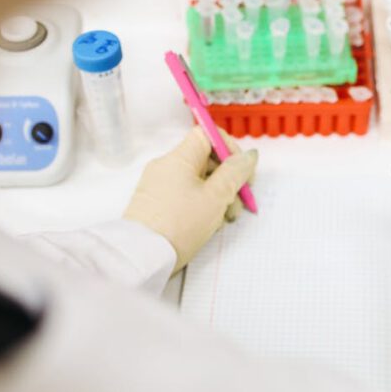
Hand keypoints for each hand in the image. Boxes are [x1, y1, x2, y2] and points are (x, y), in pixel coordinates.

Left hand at [124, 127, 257, 271]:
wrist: (142, 257)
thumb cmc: (179, 225)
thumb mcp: (216, 197)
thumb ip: (235, 172)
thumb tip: (248, 156)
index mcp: (179, 158)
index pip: (207, 134)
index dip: (229, 148)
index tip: (242, 171)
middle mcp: (166, 166)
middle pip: (205, 160)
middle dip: (228, 179)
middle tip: (240, 202)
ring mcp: (159, 185)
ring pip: (198, 180)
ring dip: (218, 195)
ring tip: (226, 219)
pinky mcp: (156, 204)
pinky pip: (185, 195)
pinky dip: (202, 204)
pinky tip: (210, 224)